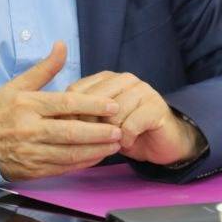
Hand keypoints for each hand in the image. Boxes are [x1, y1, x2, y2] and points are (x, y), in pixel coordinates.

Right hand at [0, 42, 122, 180]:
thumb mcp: (18, 85)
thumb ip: (44, 68)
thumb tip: (62, 45)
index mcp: (28, 105)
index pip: (66, 104)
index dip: (92, 104)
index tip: (112, 105)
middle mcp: (30, 128)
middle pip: (71, 131)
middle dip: (99, 132)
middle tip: (120, 130)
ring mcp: (31, 151)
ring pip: (70, 153)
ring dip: (95, 150)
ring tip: (115, 145)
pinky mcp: (32, 169)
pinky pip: (63, 168)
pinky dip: (82, 163)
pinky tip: (96, 157)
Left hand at [66, 72, 204, 165]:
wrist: (163, 141)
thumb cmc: (126, 131)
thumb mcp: (100, 121)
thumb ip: (82, 114)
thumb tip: (58, 120)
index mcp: (107, 78)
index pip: (76, 90)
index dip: (70, 114)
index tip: (71, 132)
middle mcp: (124, 78)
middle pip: (92, 101)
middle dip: (89, 126)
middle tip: (94, 140)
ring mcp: (142, 90)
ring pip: (112, 115)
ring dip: (110, 135)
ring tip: (113, 142)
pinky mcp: (155, 106)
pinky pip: (129, 126)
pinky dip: (125, 140)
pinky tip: (127, 143)